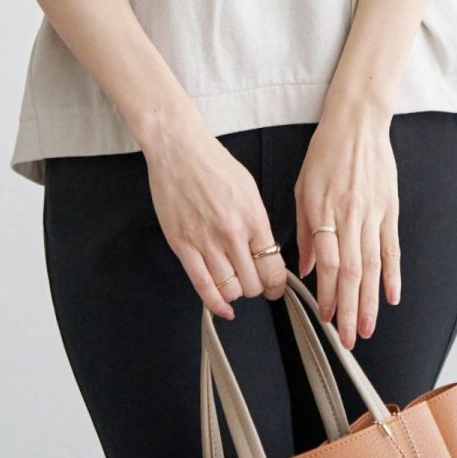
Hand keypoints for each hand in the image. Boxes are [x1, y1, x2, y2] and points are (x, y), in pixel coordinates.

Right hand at [142, 116, 287, 320]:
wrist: (179, 150)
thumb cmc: (213, 163)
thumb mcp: (249, 188)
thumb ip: (258, 222)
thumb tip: (266, 251)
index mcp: (253, 217)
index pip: (273, 268)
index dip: (276, 285)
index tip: (275, 287)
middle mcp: (231, 233)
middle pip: (252, 284)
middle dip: (257, 289)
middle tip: (254, 284)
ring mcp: (205, 241)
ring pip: (230, 289)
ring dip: (236, 293)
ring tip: (235, 285)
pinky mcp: (183, 246)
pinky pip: (202, 286)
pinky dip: (215, 304)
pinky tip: (222, 307)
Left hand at [294, 108, 401, 348]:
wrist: (357, 123)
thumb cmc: (325, 152)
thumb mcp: (303, 187)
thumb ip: (304, 230)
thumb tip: (304, 267)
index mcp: (323, 210)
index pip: (327, 263)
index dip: (327, 294)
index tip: (326, 317)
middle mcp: (349, 216)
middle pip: (351, 272)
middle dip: (349, 309)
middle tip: (349, 339)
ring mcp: (373, 213)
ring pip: (373, 266)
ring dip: (371, 301)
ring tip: (368, 328)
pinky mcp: (390, 209)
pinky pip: (392, 247)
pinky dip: (394, 274)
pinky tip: (393, 297)